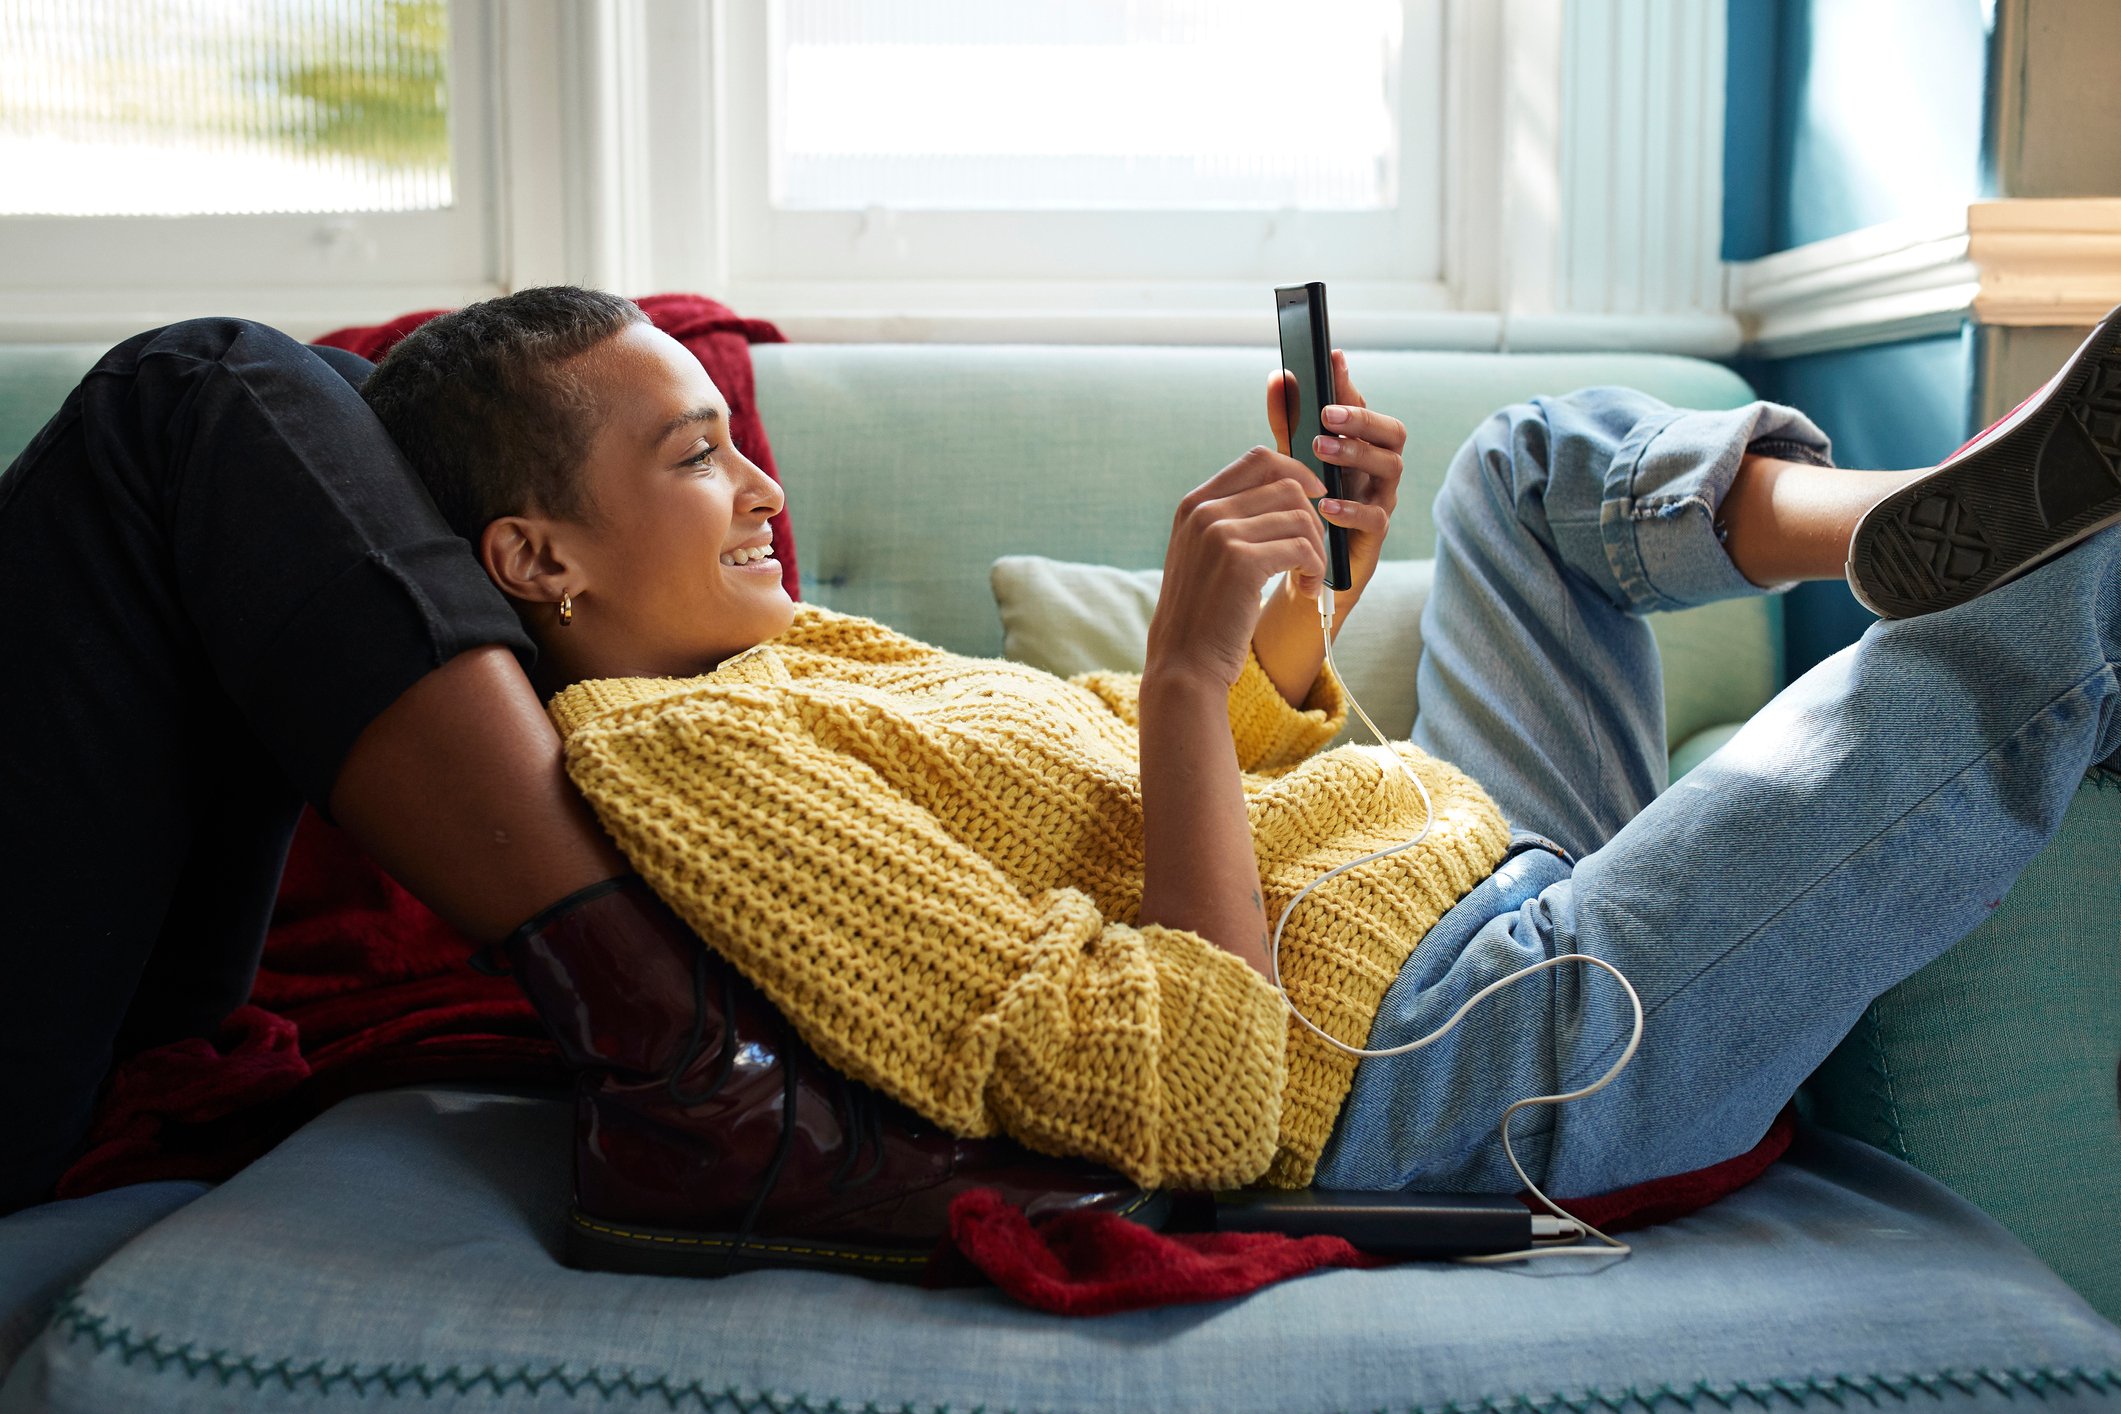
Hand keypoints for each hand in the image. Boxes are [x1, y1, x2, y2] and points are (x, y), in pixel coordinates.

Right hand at [1147, 446, 1329, 689]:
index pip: (1258, 459)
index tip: (1315, 497)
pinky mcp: (1241, 561)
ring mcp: (1220, 533)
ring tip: (1310, 579)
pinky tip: (1308, 592)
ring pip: (1300, 517)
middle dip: (1313, 520)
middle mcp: (1204, 512)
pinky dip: (1315, 570)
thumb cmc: (1203, 614)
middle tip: (1313, 555)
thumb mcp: (1204, 555)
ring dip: (1317, 549)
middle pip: (1286, 486)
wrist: (1184, 663)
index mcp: (1195, 505)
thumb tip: (1289, 491)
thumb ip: (1231, 520)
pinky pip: (1302, 548)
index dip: (1296, 471)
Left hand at [1264, 349, 1403, 611]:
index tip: (1332, 358)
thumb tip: (1278, 378)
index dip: (1349, 384)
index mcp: (1361, 445)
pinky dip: (1351, 508)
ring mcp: (1381, 499)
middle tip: (1327, 414)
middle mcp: (1378, 468)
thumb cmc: (1304, 506)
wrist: (1305, 569)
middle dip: (1362, 419)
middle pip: (1392, 432)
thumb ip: (1287, 422)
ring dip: (1357, 454)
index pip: (1363, 407)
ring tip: (1321, 449)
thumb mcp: (1292, 461)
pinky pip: (1376, 517)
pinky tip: (1325, 504)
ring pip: (1391, 467)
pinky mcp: (1375, 535)